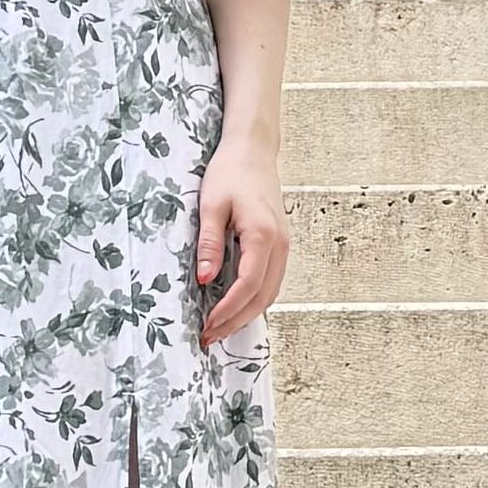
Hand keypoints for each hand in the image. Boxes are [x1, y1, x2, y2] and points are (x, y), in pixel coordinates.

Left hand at [193, 142, 289, 344]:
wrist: (253, 151)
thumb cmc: (231, 172)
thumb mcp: (211, 205)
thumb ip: (209, 243)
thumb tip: (203, 279)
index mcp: (263, 235)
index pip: (247, 285)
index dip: (228, 310)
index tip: (207, 325)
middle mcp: (279, 245)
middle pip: (262, 297)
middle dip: (236, 320)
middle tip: (209, 336)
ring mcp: (283, 246)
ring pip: (270, 292)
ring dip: (246, 313)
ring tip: (220, 327)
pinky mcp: (279, 245)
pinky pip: (271, 281)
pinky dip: (254, 299)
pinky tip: (235, 306)